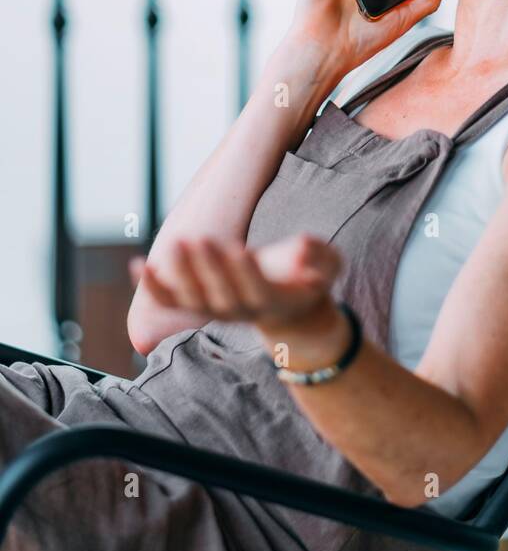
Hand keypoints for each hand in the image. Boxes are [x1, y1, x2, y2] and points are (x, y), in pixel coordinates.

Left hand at [128, 233, 342, 335]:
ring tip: (173, 244)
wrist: (290, 310)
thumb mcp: (327, 267)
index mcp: (271, 301)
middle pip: (218, 294)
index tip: (240, 249)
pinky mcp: (199, 305)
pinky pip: (170, 301)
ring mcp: (215, 310)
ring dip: (179, 275)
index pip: (255, 289)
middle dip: (207, 268)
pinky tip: (137, 265)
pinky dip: (152, 287)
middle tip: (197, 239)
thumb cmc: (309, 281)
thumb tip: (305, 248)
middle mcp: (239, 311)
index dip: (245, 272)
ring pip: (192, 299)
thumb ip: (320, 257)